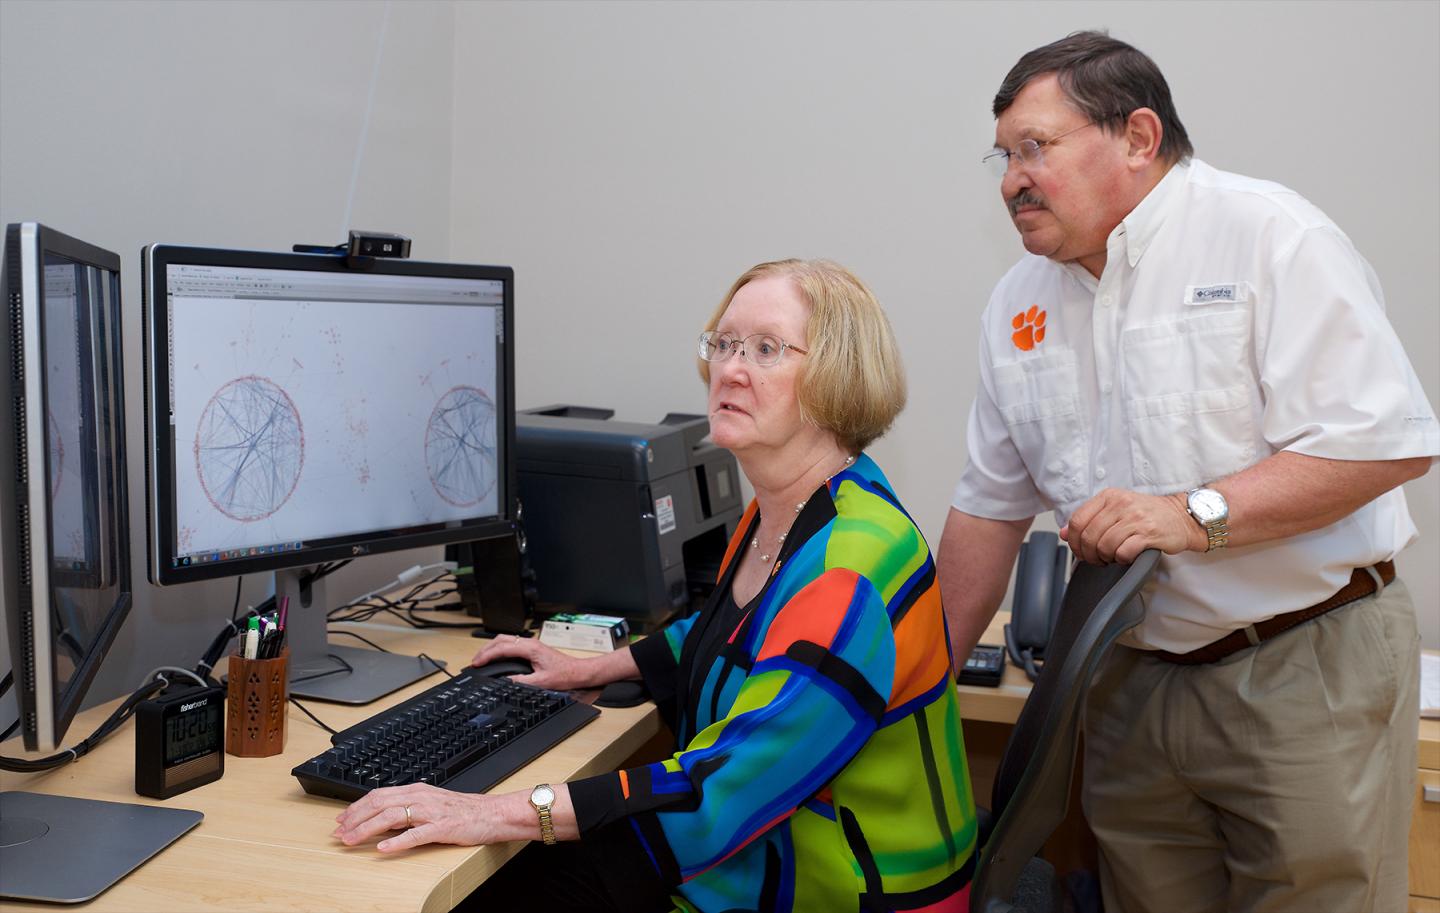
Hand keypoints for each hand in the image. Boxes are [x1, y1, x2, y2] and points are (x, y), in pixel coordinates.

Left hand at [332, 783, 529, 852]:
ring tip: (352, 840)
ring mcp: (431, 812)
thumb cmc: (461, 811)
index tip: (341, 819)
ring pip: (391, 817)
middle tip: (339, 832)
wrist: (492, 813)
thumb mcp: (430, 804)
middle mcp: (420, 797)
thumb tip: (381, 819)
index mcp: (416, 790)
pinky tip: (383, 848)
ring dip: (367, 829)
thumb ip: (407, 809)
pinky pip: (415, 835)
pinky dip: (396, 842)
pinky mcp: (442, 827)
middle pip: (379, 804)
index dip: (356, 807)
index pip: (378, 795)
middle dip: (355, 818)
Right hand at [470, 634, 591, 689]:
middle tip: (475, 661)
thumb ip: (522, 681)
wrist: (579, 671)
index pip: (502, 648)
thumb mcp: (542, 682)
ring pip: (506, 640)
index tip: (477, 663)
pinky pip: (511, 645)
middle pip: (501, 639)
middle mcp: (530, 643)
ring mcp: (531, 645)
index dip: (487, 655)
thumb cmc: (566, 674)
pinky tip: (496, 658)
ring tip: (482, 659)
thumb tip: (505, 682)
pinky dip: (500, 650)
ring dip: (492, 648)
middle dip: (485, 649)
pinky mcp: (533, 649)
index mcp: (531, 648)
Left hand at [1060, 488, 1203, 564]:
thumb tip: (1062, 533)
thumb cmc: (1147, 514)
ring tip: (1111, 558)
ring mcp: (1135, 518)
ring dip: (1105, 558)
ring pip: (1104, 545)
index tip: (1079, 551)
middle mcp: (1120, 504)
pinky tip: (1125, 557)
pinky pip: (1123, 552)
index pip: (1077, 520)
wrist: (1181, 516)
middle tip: (1096, 559)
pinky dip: (1121, 559)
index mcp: (1109, 496)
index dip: (1073, 541)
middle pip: (1088, 536)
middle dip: (1088, 554)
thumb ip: (1089, 519)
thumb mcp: (1115, 509)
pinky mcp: (1149, 533)